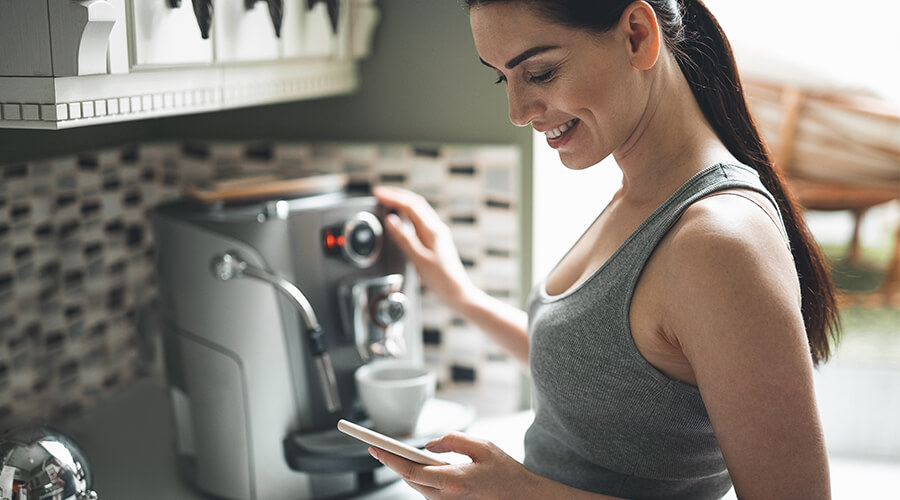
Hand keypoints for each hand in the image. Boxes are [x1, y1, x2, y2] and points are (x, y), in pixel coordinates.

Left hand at [369, 432, 537, 499]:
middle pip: (410, 480)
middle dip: (392, 463)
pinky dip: (419, 477)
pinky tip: (414, 465)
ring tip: (390, 453)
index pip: (412, 471)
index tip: (375, 448)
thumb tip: (429, 444)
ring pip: (417, 487)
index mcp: (455, 482)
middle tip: (376, 447)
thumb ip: (454, 440)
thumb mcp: (483, 446)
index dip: (390, 460)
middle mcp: (448, 498)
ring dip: (405, 470)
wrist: (522, 497)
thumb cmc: (505, 472)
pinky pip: (427, 491)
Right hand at [373, 186, 477, 311]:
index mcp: (433, 230)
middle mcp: (437, 228)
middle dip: (397, 195)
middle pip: (416, 203)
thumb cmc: (441, 280)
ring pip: (419, 210)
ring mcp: (438, 234)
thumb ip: (404, 238)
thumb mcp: (419, 259)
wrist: (458, 293)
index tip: (378, 194)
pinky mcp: (437, 240)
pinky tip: (402, 218)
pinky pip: (420, 219)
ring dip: (403, 202)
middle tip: (380, 193)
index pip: (410, 206)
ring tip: (388, 201)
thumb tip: (391, 220)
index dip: (392, 197)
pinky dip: (408, 213)